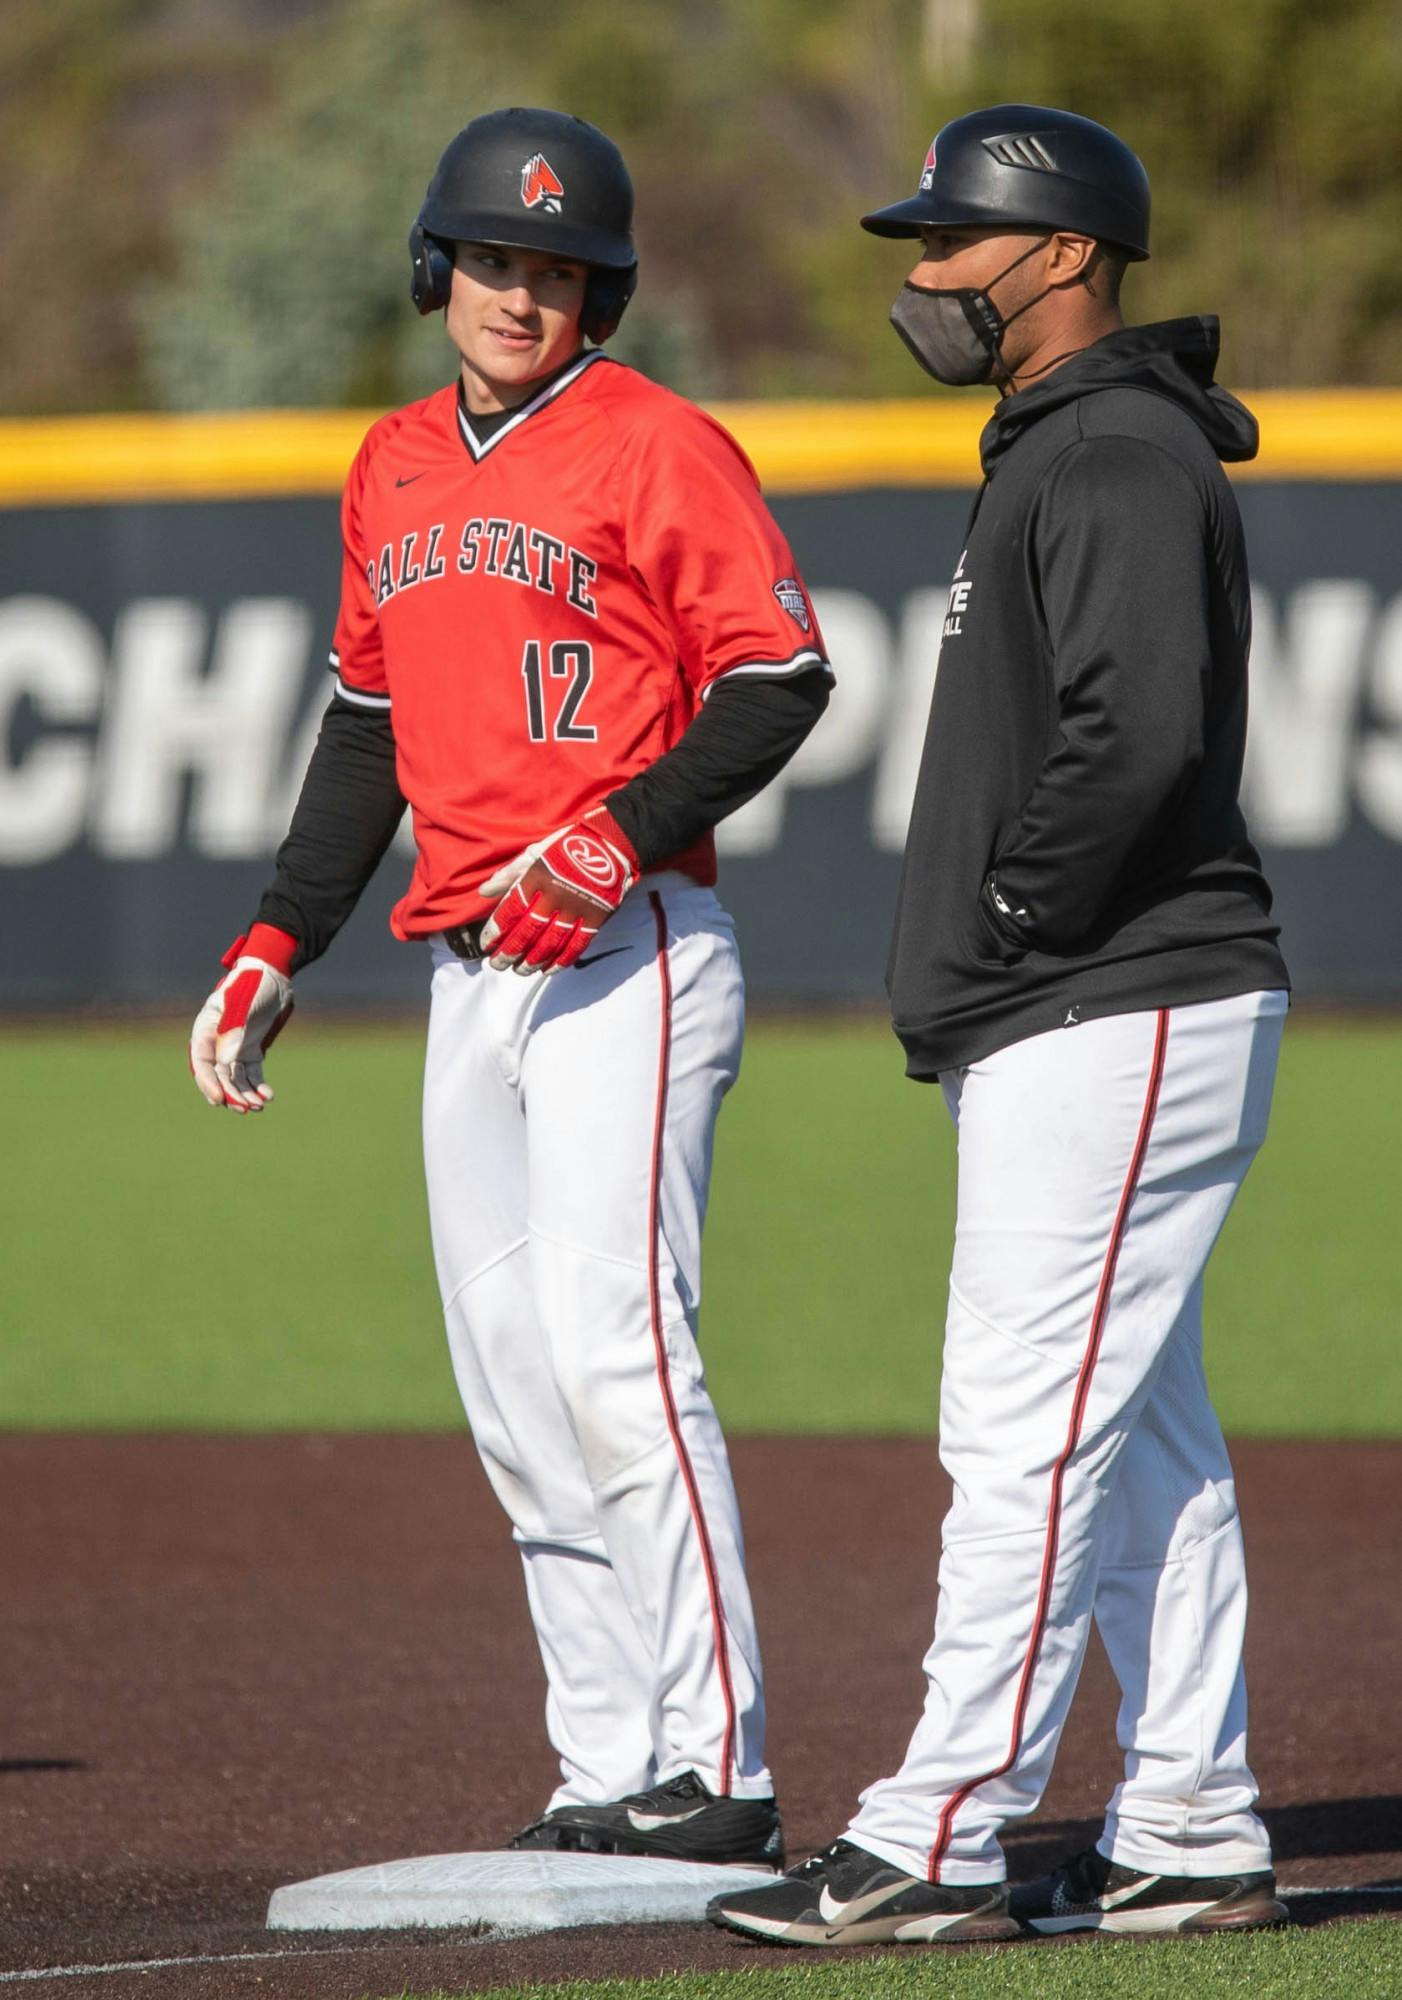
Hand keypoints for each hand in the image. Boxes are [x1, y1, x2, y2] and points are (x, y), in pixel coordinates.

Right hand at [189, 924, 296, 1112]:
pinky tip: (268, 1095)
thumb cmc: (252, 984)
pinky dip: (258, 1086)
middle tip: (246, 1109)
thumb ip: (233, 1030)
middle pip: (218, 1075)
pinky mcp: (250, 1051)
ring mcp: (233, 1048)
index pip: (201, 1062)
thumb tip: (225, 1062)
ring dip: (244, 1094)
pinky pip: (251, 1074)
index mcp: (205, 1029)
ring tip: (259, 1106)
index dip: (207, 1082)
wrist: (272, 976)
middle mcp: (216, 1042)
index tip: (219, 1099)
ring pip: (234, 1079)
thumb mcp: (241, 1003)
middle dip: (230, 1094)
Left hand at [479, 808, 639, 974]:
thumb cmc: (569, 845)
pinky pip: (577, 945)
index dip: (496, 931)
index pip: (511, 910)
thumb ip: (509, 873)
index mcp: (537, 877)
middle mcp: (555, 895)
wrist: (612, 842)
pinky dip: (562, 960)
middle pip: (528, 931)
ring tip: (519, 970)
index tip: (487, 944)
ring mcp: (577, 908)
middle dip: (509, 952)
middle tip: (497, 964)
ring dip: (532, 960)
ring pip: (551, 942)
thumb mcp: (535, 852)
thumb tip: (484, 892)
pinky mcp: (596, 917)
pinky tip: (548, 969)